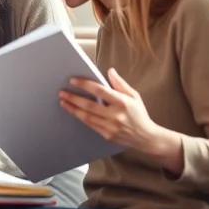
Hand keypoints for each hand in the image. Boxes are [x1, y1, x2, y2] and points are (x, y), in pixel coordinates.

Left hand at [59, 68, 183, 173]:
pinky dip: (80, 118)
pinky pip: (90, 125)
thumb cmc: (139, 114)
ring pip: (87, 117)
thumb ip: (120, 83)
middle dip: (73, 98)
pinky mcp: (106, 135)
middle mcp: (115, 115)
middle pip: (90, 105)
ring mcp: (110, 127)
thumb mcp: (134, 96)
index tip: (73, 80)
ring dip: (73, 109)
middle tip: (62, 92)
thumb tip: (110, 71)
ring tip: (63, 101)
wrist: (146, 137)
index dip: (85, 85)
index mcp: (123, 102)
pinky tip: (73, 111)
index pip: (100, 91)